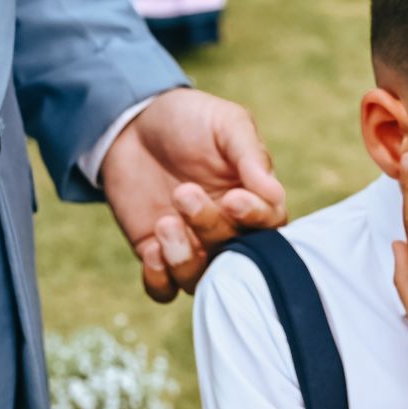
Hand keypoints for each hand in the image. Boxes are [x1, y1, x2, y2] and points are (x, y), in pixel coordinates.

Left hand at [100, 88, 287, 300]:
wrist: (134, 123)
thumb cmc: (190, 120)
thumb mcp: (226, 124)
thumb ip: (250, 155)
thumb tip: (273, 193)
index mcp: (252, 198)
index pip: (270, 224)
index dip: (254, 218)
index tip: (232, 199)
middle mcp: (227, 228)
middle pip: (235, 253)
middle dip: (210, 227)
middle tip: (184, 192)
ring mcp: (193, 245)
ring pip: (201, 279)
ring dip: (185, 259)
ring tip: (165, 222)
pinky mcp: (156, 253)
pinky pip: (164, 289)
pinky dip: (160, 279)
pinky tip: (151, 248)